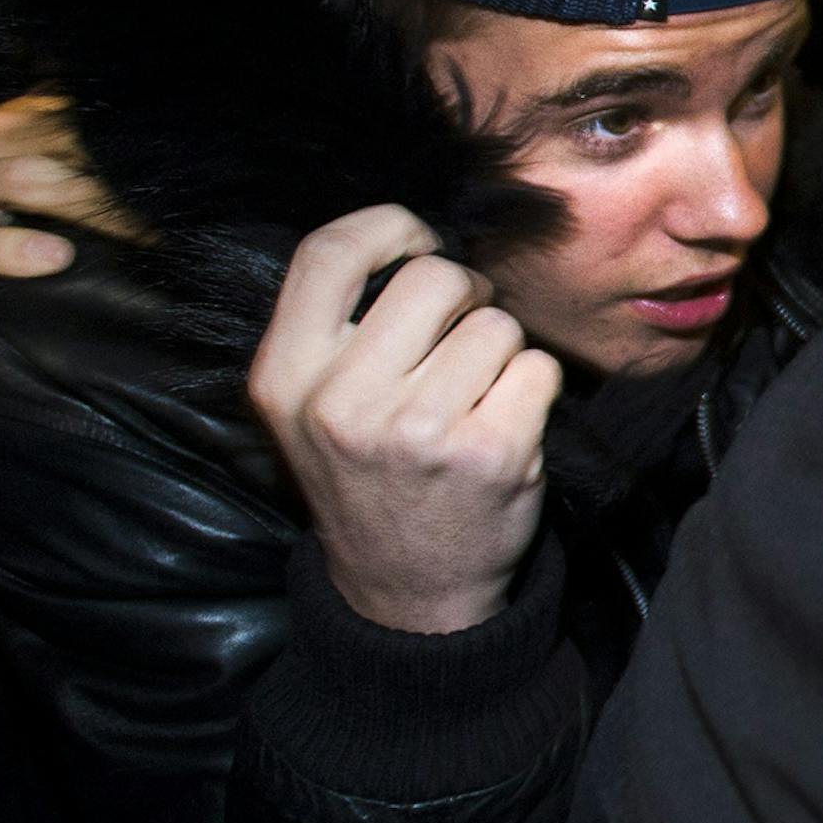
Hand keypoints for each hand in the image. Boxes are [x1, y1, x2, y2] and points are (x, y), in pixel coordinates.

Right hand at [247, 206, 562, 633]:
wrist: (406, 595)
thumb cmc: (369, 476)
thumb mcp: (309, 406)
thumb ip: (337, 323)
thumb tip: (410, 234)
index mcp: (285, 378)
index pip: (327, 251)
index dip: (389, 228)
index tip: (417, 245)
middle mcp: (341, 402)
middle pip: (434, 276)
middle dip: (464, 298)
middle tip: (458, 343)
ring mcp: (416, 430)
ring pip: (496, 324)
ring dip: (500, 353)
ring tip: (472, 403)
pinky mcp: (488, 452)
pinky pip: (536, 368)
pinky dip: (534, 390)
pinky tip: (504, 429)